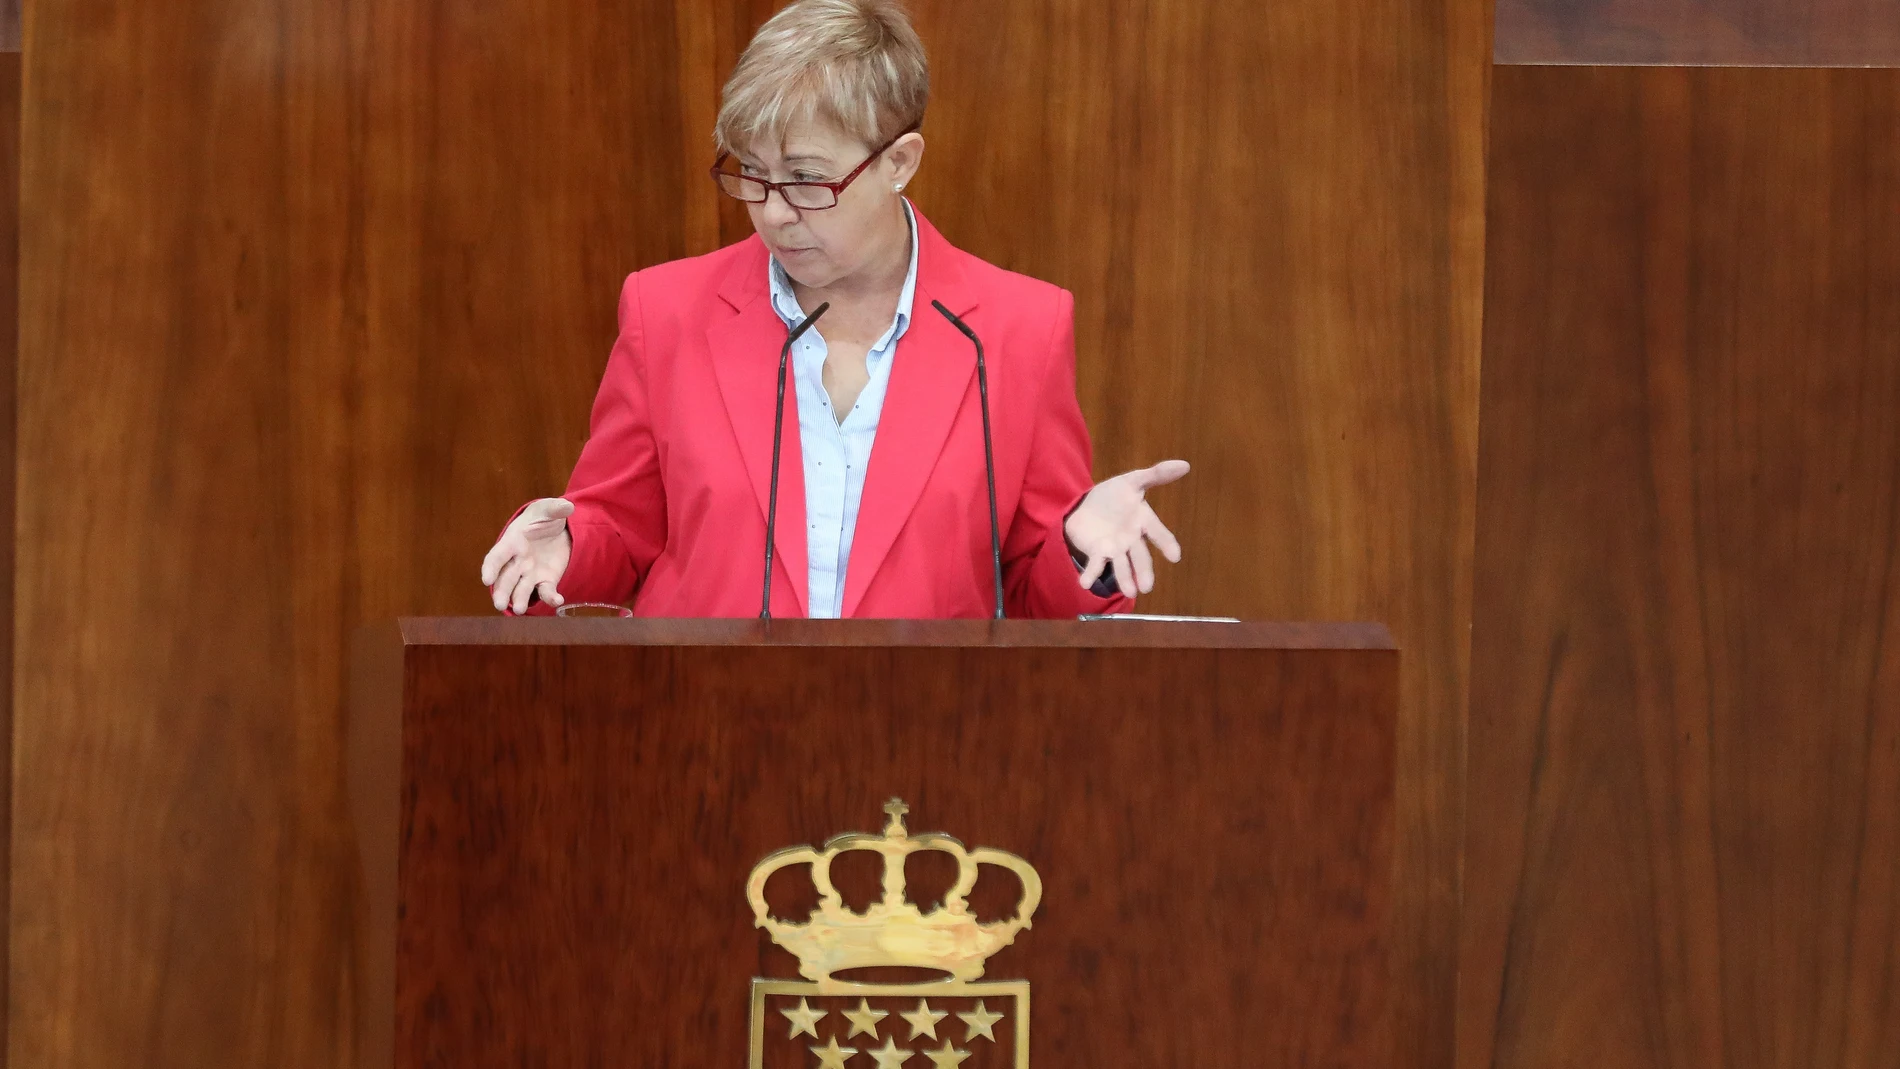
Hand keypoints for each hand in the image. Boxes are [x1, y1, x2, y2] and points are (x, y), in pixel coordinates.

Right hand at [481, 497, 574, 612]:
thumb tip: (567, 507)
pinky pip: (545, 591)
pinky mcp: (546, 580)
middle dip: (501, 591)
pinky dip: (550, 597)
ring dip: (518, 599)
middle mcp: (517, 561)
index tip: (486, 579)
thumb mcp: (549, 509)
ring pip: (520, 589)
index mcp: (512, 542)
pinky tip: (557, 600)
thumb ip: (556, 508)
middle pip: (505, 578)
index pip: (497, 556)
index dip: (490, 568)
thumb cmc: (545, 517)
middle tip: (499, 604)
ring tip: (519, 609)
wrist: (558, 529)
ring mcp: (530, 573)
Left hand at [1064, 460, 1188, 596]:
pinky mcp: (1097, 552)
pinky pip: (1095, 564)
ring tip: (1128, 592)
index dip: (1166, 544)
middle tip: (1147, 587)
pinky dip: (1091, 574)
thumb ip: (1157, 474)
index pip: (1158, 532)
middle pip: (1140, 555)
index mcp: (1142, 521)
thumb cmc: (1114, 495)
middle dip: (1144, 570)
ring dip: (1124, 578)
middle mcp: (1131, 539)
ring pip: (1121, 564)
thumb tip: (1185, 464)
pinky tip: (1085, 583)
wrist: (1087, 505)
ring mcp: (1114, 548)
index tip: (1175, 556)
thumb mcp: (1133, 481)